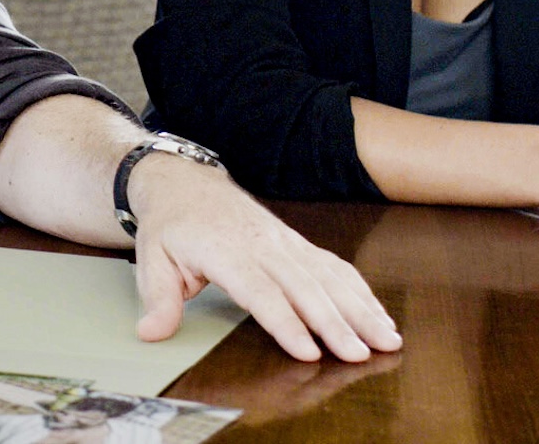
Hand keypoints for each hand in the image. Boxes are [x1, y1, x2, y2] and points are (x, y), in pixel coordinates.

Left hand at [127, 154, 401, 362]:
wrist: (185, 184)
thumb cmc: (170, 226)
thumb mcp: (151, 260)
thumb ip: (158, 299)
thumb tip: (152, 332)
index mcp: (225, 250)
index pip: (260, 291)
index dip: (285, 322)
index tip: (308, 350)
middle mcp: (262, 245)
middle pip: (305, 288)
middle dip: (336, 323)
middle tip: (360, 354)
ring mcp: (285, 243)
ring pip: (329, 277)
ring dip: (360, 309)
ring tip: (387, 339)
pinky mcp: (298, 244)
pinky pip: (335, 267)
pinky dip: (360, 292)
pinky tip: (380, 315)